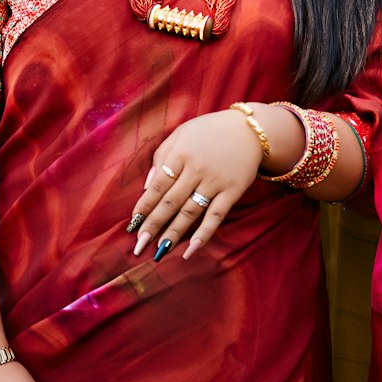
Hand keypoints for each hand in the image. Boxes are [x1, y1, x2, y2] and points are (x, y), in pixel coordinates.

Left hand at [127, 109, 264, 262]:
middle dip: (153, 225)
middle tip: (139, 246)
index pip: (157, 185)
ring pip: (190, 212)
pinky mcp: (232, 191)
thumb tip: (146, 186)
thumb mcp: (181, 133)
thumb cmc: (209, 131)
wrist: (249, 129)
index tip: (132, 225)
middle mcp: (195, 169)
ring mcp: (214, 181)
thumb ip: (161, 156)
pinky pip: (215, 216)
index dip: (144, 207)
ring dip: (173, 234)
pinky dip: (203, 234)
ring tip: (159, 252)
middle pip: (170, 202)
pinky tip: (190, 250)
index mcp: (180, 153)